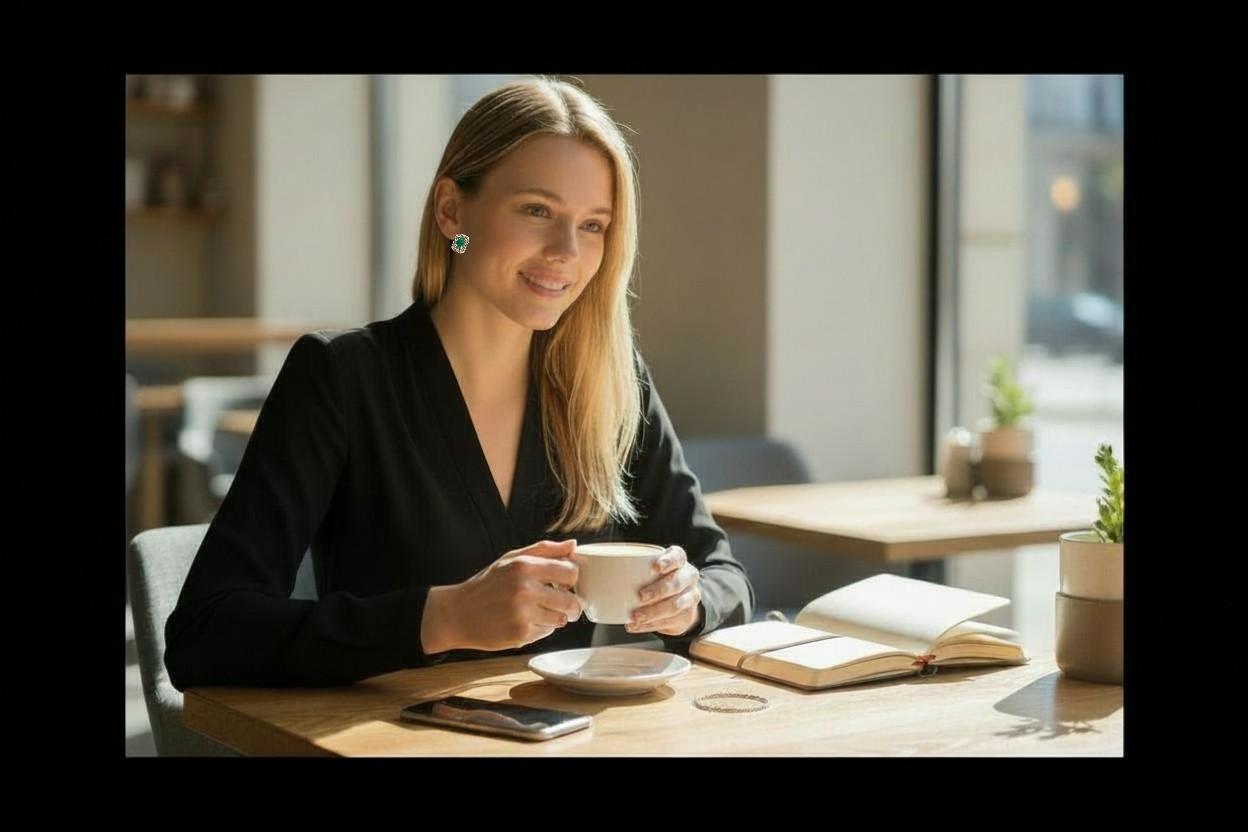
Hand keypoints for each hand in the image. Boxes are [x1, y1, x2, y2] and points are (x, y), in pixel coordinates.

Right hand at [439, 539, 583, 651]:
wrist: (457, 614)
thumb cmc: (487, 584)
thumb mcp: (511, 558)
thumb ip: (544, 550)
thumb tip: (573, 545)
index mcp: (524, 567)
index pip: (571, 572)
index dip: (571, 578)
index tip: (564, 582)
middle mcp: (525, 590)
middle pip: (571, 601)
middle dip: (570, 603)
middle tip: (561, 602)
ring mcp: (523, 614)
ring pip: (561, 619)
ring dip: (555, 616)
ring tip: (536, 610)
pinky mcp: (521, 635)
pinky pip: (546, 632)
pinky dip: (540, 628)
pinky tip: (524, 621)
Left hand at [626, 545, 701, 636]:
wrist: (679, 601)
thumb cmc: (656, 580)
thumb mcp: (648, 569)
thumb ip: (628, 567)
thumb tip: (591, 565)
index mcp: (678, 561)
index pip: (677, 556)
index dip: (668, 561)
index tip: (655, 567)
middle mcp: (688, 577)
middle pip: (676, 583)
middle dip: (658, 591)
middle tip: (640, 597)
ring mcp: (690, 597)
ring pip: (675, 605)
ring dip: (653, 612)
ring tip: (636, 616)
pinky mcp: (686, 616)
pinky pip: (669, 622)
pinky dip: (650, 625)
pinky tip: (636, 626)